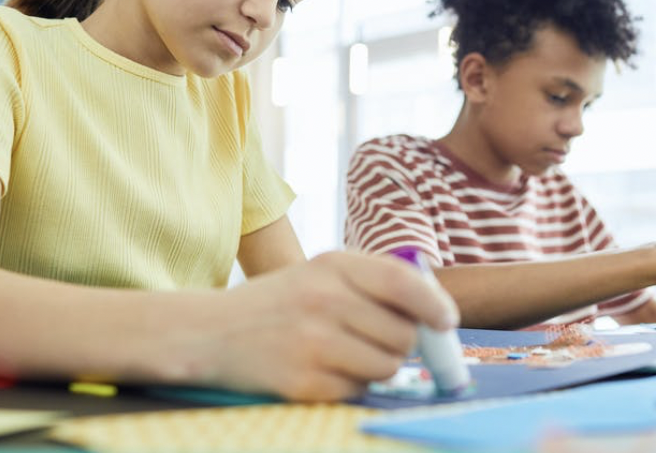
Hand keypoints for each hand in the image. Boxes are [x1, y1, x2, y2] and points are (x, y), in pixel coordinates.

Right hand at [196, 251, 458, 401]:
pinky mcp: (304, 381)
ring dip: (377, 367)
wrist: (209, 332)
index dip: (433, 304)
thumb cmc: (277, 303)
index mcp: (332, 264)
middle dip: (400, 342)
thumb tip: (435, 310)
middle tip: (373, 338)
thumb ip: (373, 281)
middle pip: (403, 333)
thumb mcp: (319, 272)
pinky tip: (322, 370)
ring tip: (344, 353)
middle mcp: (324, 299)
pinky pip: (358, 390)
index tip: (446, 322)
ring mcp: (313, 342)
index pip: (402, 282)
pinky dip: (350, 385)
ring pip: (387, 366)